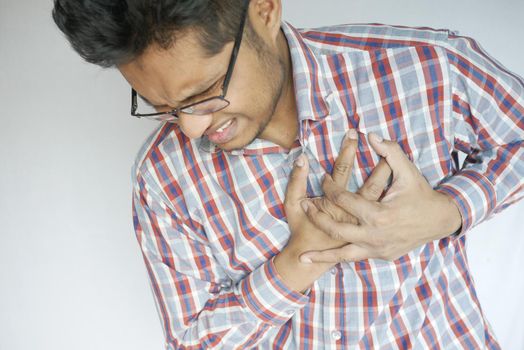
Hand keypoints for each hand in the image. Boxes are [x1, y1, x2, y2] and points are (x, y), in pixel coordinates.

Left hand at [299, 132, 462, 263]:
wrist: (440, 221)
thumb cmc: (421, 194)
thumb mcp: (407, 171)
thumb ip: (389, 152)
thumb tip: (370, 135)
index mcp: (378, 214)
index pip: (343, 199)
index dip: (329, 187)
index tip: (321, 179)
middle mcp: (374, 235)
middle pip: (335, 228)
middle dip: (316, 217)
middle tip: (303, 207)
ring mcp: (377, 249)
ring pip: (342, 254)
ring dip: (322, 254)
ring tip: (302, 256)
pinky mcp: (381, 255)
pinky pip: (355, 257)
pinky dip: (339, 258)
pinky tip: (324, 261)